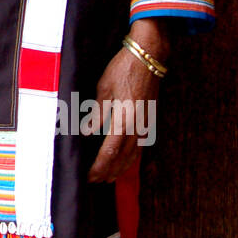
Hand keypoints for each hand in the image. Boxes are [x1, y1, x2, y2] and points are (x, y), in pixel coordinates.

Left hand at [87, 20, 168, 182]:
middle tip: (95, 181)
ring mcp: (146, 123)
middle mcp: (138, 126)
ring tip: (109, 177)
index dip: (99, 166)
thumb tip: (88, 132)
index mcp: (124, 119)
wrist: (149, 56)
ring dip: (120, 168)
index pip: (110, 152)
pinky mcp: (149, 119)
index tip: (89, 176)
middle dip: (108, 172)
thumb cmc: (124, 68)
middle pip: (123, 158)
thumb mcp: (104, 87)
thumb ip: (97, 112)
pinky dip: (131, 157)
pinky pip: (140, 145)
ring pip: (134, 154)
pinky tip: (125, 160)